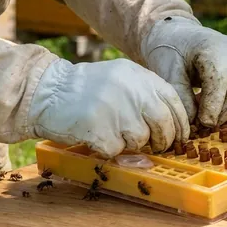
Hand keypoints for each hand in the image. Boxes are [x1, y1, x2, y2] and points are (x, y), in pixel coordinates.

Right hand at [27, 58, 188, 157]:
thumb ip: (145, 96)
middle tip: (154, 145)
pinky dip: (109, 150)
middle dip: (163, 140)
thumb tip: (172, 127)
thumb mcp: (120, 79)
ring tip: (114, 134)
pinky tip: (97, 137)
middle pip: (164, 123)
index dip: (181, 123)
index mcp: (139, 76)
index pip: (174, 101)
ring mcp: (115, 108)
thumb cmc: (85, 89)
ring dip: (131, 145)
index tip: (180, 136)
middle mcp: (131, 89)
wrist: (46, 90)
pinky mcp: (99, 128)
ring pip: (141, 139)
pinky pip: (116, 150)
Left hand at [142, 17, 226, 126]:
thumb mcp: (168, 73)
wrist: (180, 35)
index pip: (218, 79)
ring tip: (210, 116)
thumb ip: (181, 96)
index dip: (213, 104)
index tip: (203, 122)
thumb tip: (195, 121)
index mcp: (210, 48)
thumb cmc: (171, 53)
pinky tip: (217, 107)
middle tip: (206, 124)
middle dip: (224, 108)